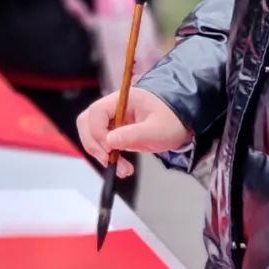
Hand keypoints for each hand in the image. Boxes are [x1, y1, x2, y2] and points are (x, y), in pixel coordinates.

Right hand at [76, 88, 190, 177]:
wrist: (181, 122)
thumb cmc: (172, 121)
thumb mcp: (157, 130)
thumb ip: (134, 135)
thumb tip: (110, 141)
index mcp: (122, 100)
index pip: (97, 112)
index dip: (97, 132)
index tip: (109, 150)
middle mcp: (113, 107)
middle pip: (87, 121)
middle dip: (94, 144)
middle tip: (109, 161)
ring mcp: (112, 119)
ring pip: (91, 133)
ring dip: (100, 153)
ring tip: (121, 169)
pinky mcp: (114, 131)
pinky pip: (102, 142)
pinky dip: (107, 156)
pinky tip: (122, 166)